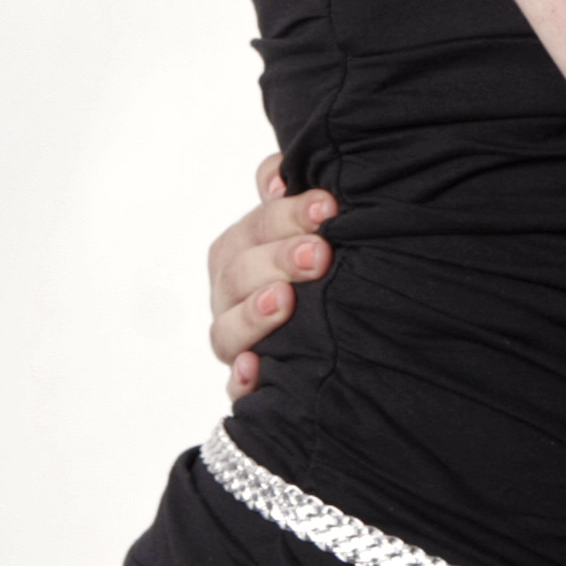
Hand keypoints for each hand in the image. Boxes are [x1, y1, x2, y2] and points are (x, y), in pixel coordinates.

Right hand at [206, 152, 335, 398]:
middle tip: (320, 253)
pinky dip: (242, 381)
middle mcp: (232, 295)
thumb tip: (280, 176)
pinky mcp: (248, 383)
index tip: (328, 207)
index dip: (287, 214)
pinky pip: (235, 389)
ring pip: (226, 330)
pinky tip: (256, 370)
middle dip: (279, 259)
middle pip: (239, 273)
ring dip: (254, 315)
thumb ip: (285, 189)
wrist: (340, 331)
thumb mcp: (309, 222)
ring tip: (285, 301)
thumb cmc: (317, 262)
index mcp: (243, 250)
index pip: (255, 227)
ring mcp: (237, 341)